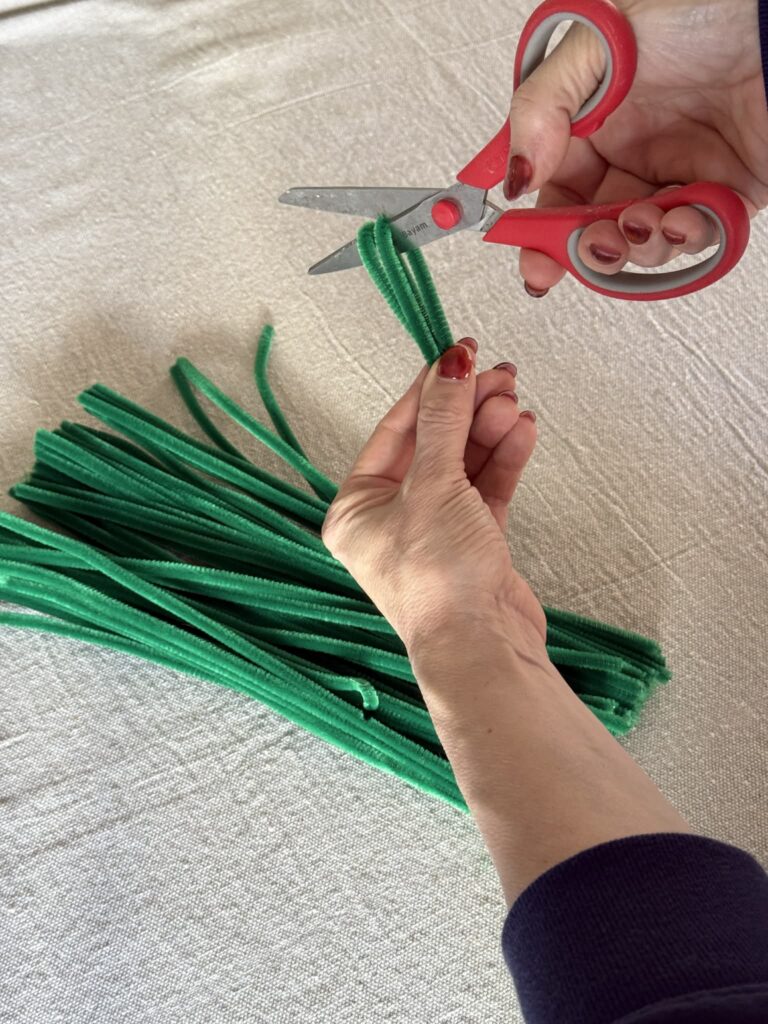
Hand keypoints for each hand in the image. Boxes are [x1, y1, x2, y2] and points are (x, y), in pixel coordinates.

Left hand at [322, 341, 544, 661]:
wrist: (482, 649)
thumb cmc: (438, 581)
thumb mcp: (434, 486)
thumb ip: (444, 421)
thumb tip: (451, 363)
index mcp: (356, 508)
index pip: (395, 430)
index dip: (429, 390)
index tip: (459, 355)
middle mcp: (390, 518)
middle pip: (433, 444)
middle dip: (467, 409)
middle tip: (498, 376)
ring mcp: (433, 531)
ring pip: (464, 464)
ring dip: (489, 431)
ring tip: (514, 402)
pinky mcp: (472, 544)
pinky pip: (486, 490)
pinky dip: (504, 461)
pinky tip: (522, 431)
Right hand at [505, 0, 767, 293]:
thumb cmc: (703, 11)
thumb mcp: (599, 45)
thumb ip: (541, 109)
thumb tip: (515, 177)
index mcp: (597, 123)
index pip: (555, 190)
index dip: (540, 230)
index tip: (534, 258)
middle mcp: (635, 152)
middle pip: (593, 226)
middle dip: (586, 250)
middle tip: (590, 249)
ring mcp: (679, 175)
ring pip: (641, 240)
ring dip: (636, 246)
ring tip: (641, 225)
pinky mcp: (727, 193)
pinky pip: (697, 237)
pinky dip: (684, 239)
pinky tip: (680, 219)